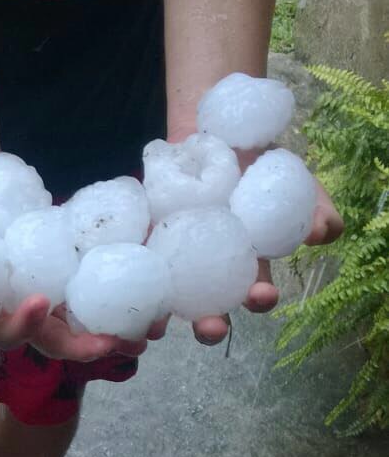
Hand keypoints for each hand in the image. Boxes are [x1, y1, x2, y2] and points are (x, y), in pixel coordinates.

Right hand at [0, 193, 145, 361]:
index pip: (10, 334)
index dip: (25, 327)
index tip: (39, 303)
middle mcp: (27, 313)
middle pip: (58, 339)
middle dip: (85, 345)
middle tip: (112, 340)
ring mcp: (54, 292)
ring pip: (88, 320)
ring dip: (118, 330)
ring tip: (148, 330)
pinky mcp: (74, 268)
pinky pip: (103, 286)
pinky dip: (128, 292)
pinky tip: (154, 290)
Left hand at [145, 176, 343, 346]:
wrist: (212, 129)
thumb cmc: (256, 164)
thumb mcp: (291, 180)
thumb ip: (314, 205)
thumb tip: (325, 232)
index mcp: (246, 263)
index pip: (254, 293)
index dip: (259, 300)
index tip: (263, 295)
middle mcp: (209, 270)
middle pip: (210, 309)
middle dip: (211, 326)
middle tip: (212, 327)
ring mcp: (174, 258)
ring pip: (168, 299)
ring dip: (164, 318)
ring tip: (159, 327)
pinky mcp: (144, 240)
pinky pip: (136, 264)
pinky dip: (132, 277)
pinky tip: (129, 284)